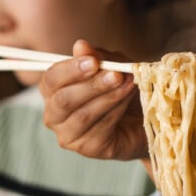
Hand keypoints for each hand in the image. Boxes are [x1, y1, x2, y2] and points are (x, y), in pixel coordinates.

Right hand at [39, 39, 147, 160]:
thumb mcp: (112, 67)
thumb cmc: (121, 89)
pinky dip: (116, 111)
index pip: (51, 80)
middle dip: (91, 86)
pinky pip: (100, 128)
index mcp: (53, 91)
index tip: (93, 62)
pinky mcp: (88, 149)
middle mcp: (54, 115)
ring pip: (83, 116)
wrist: (145, 118)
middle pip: (63, 100)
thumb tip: (80, 46)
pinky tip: (128, 99)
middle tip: (115, 75)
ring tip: (128, 83)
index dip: (70, 70)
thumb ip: (97, 58)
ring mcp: (69, 135)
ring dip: (108, 97)